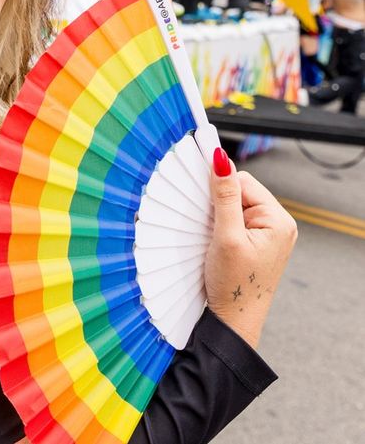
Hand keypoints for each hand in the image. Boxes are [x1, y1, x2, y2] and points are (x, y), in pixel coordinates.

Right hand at [204, 149, 297, 348]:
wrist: (233, 321)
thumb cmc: (233, 284)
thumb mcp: (226, 237)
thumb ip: (224, 196)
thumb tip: (221, 159)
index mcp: (278, 220)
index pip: (244, 181)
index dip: (220, 189)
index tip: (202, 205)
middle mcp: (278, 225)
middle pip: (239, 193)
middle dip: (218, 205)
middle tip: (209, 228)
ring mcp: (267, 236)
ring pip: (234, 208)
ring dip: (218, 217)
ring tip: (212, 240)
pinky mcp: (255, 245)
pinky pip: (234, 223)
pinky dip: (220, 229)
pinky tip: (215, 245)